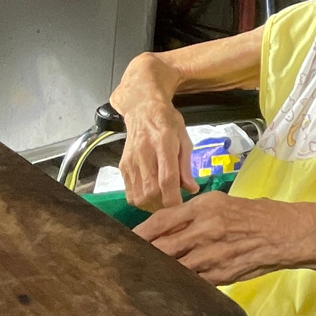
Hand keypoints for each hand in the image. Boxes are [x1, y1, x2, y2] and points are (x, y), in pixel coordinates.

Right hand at [112, 56, 194, 210]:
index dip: (175, 199)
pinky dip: (142, 200)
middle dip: (165, 205)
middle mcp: (144, 153)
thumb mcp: (184, 138)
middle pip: (151, 192)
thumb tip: (192, 189)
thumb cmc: (167, 121)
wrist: (142, 108)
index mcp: (163, 143)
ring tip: (163, 200)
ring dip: (153, 206)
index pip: (167, 179)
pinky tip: (152, 195)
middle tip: (175, 204)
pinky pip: (130, 194)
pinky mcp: (123, 167)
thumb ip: (186, 166)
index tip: (183, 207)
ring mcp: (131, 161)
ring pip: (139, 197)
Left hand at [134, 191, 292, 285]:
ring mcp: (213, 254)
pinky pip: (193, 282)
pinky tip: (172, 286)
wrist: (284, 233)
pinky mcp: (221, 274)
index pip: (160, 221)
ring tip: (147, 277)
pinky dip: (181, 284)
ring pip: (175, 268)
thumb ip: (190, 216)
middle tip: (130, 264)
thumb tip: (160, 230)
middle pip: (162, 247)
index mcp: (204, 207)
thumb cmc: (251, 216)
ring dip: (160, 273)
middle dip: (144, 257)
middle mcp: (206, 229)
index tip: (125, 242)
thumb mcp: (220, 204)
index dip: (139, 234)